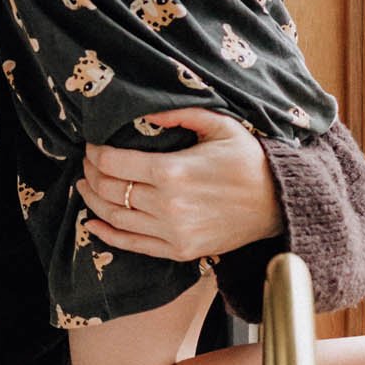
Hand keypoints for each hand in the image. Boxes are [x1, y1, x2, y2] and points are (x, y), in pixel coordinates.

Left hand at [77, 110, 282, 260]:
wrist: (280, 202)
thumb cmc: (249, 160)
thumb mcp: (218, 125)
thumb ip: (178, 114)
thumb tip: (143, 114)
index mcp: (172, 171)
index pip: (114, 163)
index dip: (95, 154)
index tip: (91, 146)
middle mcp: (167, 205)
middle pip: (109, 190)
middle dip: (91, 174)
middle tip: (86, 163)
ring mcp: (172, 232)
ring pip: (116, 218)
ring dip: (93, 201)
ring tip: (84, 186)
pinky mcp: (179, 251)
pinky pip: (132, 246)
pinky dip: (108, 234)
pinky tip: (92, 222)